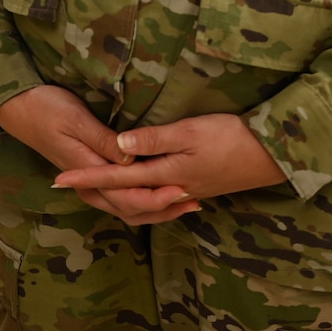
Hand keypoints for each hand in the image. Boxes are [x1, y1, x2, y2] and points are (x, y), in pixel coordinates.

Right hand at [0, 86, 173, 221]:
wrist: (18, 107)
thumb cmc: (47, 108)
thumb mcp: (76, 119)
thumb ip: (103, 141)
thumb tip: (131, 160)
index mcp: (87, 172)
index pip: (128, 196)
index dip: (158, 196)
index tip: (184, 188)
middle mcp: (89, 186)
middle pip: (131, 209)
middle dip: (164, 207)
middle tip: (195, 198)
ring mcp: (90, 184)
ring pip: (127, 208)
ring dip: (157, 209)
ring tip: (186, 201)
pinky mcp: (92, 177)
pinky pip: (121, 199)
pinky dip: (144, 201)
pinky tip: (162, 193)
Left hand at [50, 113, 286, 219]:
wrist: (273, 156)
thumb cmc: (231, 138)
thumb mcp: (190, 132)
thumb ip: (153, 138)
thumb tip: (119, 144)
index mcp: (164, 174)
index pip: (116, 176)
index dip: (87, 176)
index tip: (59, 178)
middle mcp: (171, 188)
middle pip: (125, 194)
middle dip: (95, 189)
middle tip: (66, 181)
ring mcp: (185, 190)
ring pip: (142, 199)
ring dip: (117, 193)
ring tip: (94, 184)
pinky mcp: (196, 186)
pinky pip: (159, 197)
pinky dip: (142, 194)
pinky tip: (140, 186)